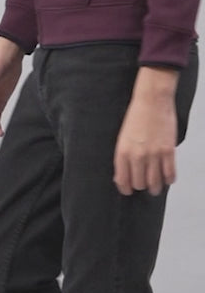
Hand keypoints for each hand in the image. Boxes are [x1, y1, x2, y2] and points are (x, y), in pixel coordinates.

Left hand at [113, 68, 179, 195]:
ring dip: (156, 188)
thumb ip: (124, 156)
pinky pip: (170, 173)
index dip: (125, 188)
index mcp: (122, 152)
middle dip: (141, 187)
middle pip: (139, 183)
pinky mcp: (168, 151)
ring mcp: (154, 154)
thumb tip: (124, 173)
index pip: (122, 179)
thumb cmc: (136, 117)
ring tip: (156, 188)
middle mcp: (137, 156)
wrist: (152, 101)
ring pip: (155, 182)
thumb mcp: (123, 137)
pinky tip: (168, 179)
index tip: (128, 191)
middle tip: (144, 186)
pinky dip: (169, 179)